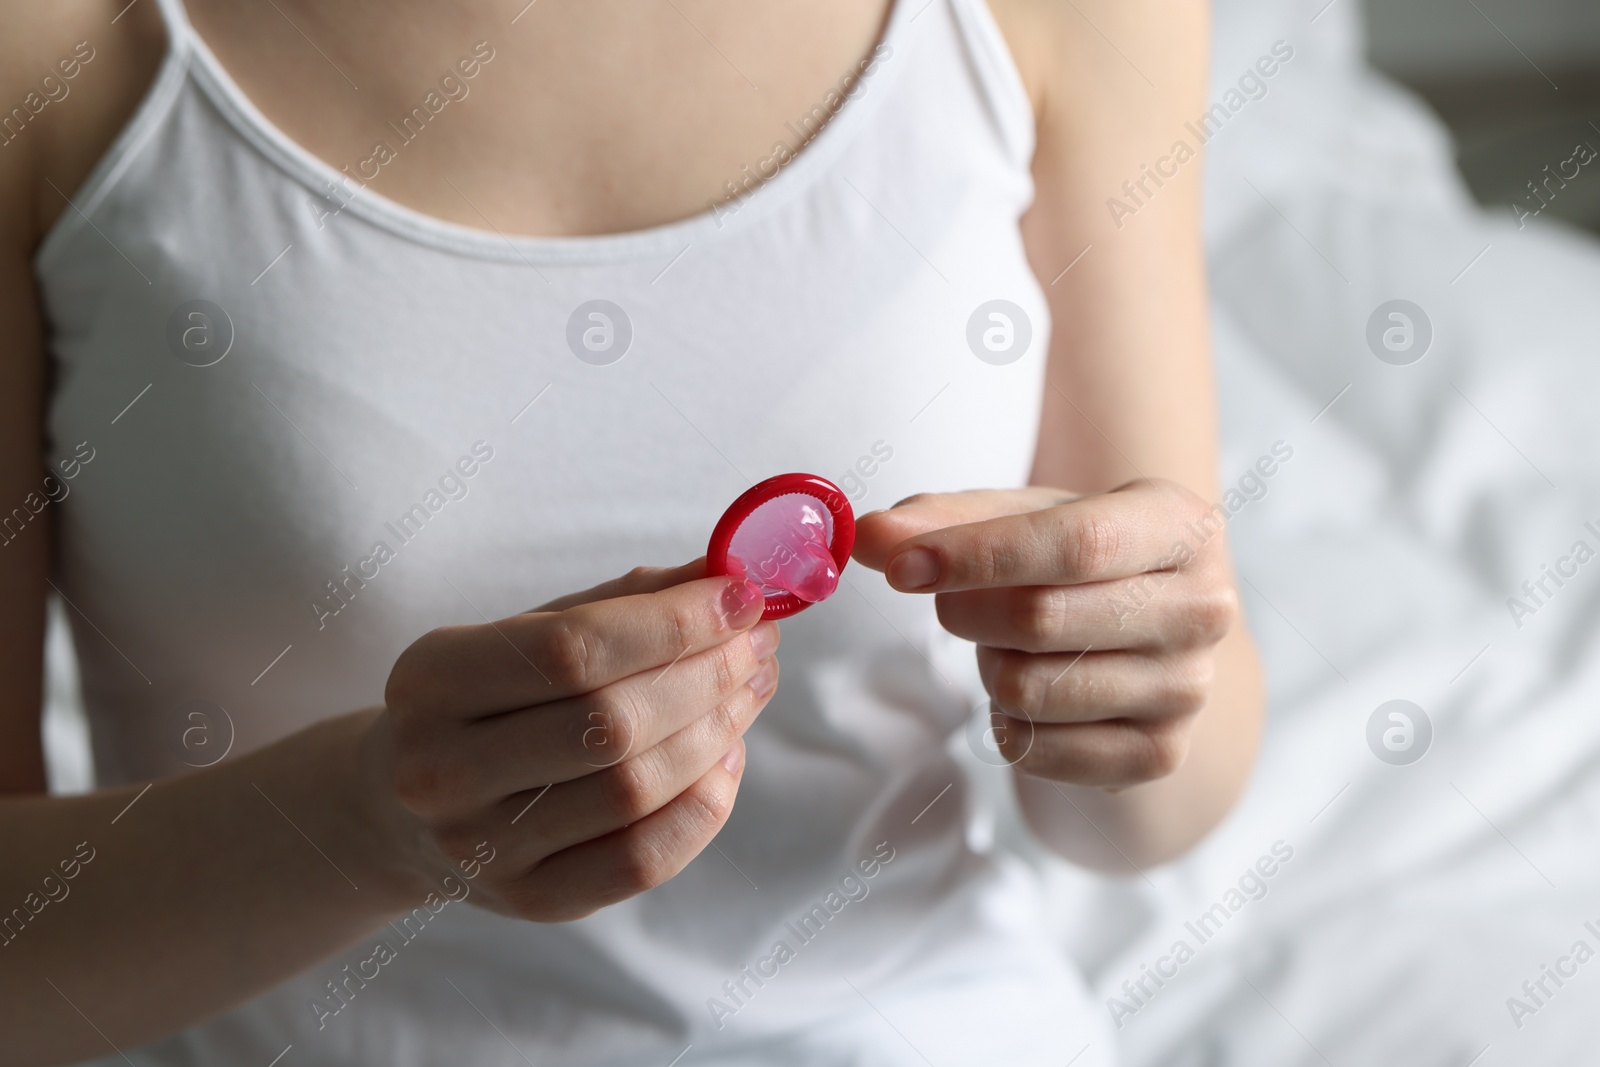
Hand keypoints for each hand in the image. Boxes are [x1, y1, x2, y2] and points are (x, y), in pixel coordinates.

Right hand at [369, 561, 778, 921]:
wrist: (402, 808)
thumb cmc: (487, 700)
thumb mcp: (527, 633)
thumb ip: (624, 602)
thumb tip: (727, 572)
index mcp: (432, 679)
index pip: (571, 649)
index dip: (672, 623)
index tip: (741, 597)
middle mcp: (442, 770)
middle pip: (610, 724)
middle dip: (707, 676)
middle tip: (760, 644)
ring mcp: (483, 847)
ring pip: (633, 791)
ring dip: (716, 732)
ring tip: (750, 690)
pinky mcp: (531, 902)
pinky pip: (643, 860)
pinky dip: (704, 805)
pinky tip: (727, 757)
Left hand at [852, 480, 1236, 788]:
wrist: (1149, 630)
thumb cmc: (1079, 558)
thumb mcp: (1024, 518)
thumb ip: (943, 520)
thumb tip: (868, 537)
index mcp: (1180, 525)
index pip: (1074, 544)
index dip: (977, 555)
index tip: (900, 566)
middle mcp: (1204, 607)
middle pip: (1041, 619)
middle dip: (965, 613)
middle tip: (954, 604)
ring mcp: (1188, 689)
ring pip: (1029, 689)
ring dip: (988, 668)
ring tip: (1010, 647)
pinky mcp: (1160, 754)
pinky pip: (1038, 750)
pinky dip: (1007, 723)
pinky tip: (1031, 694)